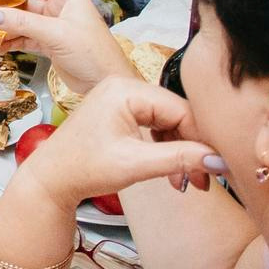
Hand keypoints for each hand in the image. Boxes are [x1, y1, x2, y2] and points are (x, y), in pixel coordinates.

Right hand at [0, 0, 133, 90]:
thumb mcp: (56, 34)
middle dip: (0, 6)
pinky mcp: (49, 46)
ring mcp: (53, 28)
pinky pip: (23, 38)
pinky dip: (7, 42)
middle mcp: (59, 9)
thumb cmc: (93, 54)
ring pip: (21, 21)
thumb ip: (22, 24)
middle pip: (23, 0)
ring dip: (1, 26)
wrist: (108, 84)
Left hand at [9, 79, 218, 213]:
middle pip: (176, 114)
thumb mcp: (136, 164)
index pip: (180, 109)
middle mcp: (124, 86)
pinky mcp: (120, 113)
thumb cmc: (83, 168)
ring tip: (187, 181)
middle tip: (203, 180)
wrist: (51, 180)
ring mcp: (122, 99)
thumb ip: (179, 159)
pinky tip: (172, 171)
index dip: (201, 139)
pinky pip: (154, 126)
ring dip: (180, 152)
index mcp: (126, 89)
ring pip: (168, 122)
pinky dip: (165, 149)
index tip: (216, 166)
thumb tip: (217, 160)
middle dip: (191, 148)